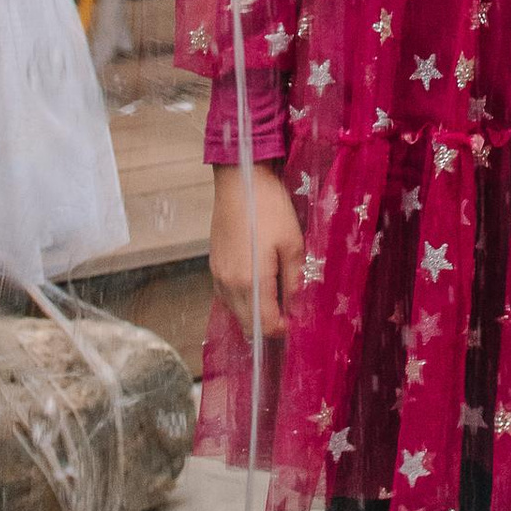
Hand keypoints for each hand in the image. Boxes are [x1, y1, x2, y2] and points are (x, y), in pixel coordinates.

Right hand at [210, 160, 306, 340]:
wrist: (240, 179)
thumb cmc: (269, 208)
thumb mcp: (293, 243)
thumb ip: (295, 280)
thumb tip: (297, 308)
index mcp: (251, 281)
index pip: (264, 325)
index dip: (283, 331)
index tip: (297, 323)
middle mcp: (229, 284)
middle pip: (247, 324)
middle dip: (268, 326)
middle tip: (289, 315)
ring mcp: (218, 275)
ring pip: (235, 311)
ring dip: (254, 314)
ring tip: (275, 300)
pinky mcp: (213, 265)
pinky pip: (226, 296)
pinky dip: (241, 301)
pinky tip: (256, 288)